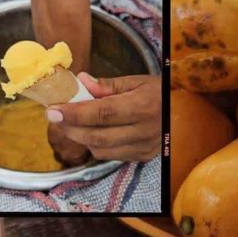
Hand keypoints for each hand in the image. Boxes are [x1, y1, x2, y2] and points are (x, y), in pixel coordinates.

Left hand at [46, 73, 161, 161]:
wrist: (184, 109)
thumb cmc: (159, 91)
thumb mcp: (137, 81)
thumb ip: (107, 84)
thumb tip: (81, 81)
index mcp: (144, 106)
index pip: (101, 113)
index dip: (74, 113)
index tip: (53, 110)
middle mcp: (145, 130)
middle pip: (97, 136)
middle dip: (71, 128)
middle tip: (55, 116)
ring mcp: (145, 147)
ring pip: (101, 150)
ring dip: (81, 138)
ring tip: (72, 123)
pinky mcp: (143, 156)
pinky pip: (111, 156)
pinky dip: (96, 145)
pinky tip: (92, 132)